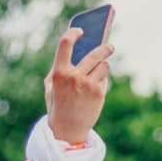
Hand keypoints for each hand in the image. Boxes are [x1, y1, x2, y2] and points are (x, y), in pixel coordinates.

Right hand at [44, 16, 115, 143]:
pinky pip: (105, 77)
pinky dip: (102, 78)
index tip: (80, 31)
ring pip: (103, 65)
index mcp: (59, 72)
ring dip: (103, 65)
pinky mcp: (99, 93)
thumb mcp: (52, 85)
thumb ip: (60, 68)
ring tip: (102, 66)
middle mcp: (74, 76)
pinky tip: (98, 82)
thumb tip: (78, 49)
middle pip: (94, 53)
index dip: (73, 33)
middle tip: (109, 46)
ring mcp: (88, 84)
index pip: (65, 43)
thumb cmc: (58, 104)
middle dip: (105, 48)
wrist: (67, 129)